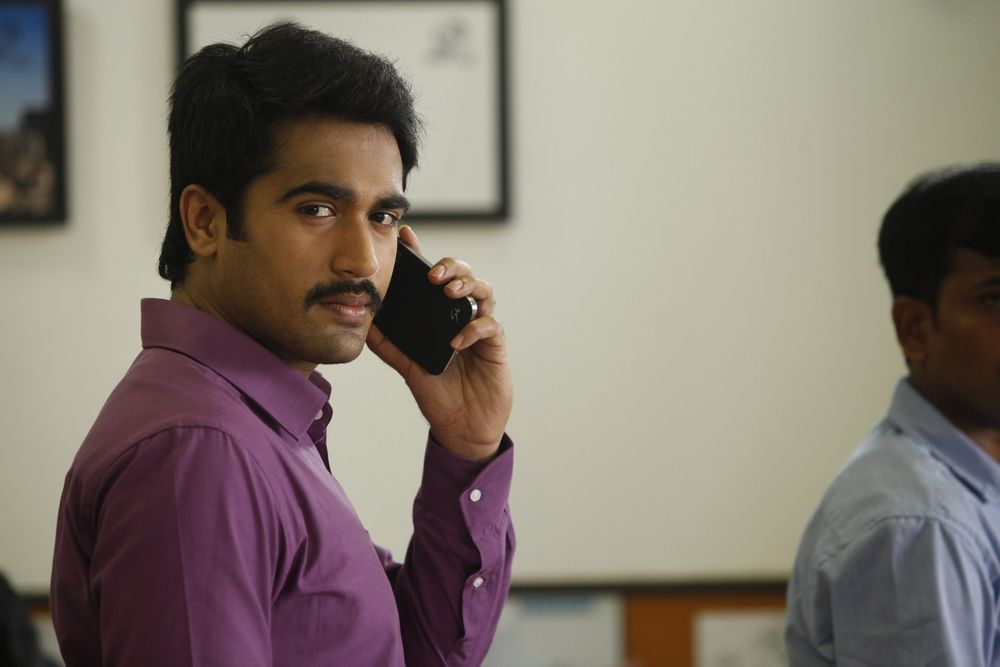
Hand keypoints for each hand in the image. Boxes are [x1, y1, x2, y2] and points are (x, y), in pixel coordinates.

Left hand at [367, 225, 511, 460]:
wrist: (461, 427)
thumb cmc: (437, 394)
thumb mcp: (406, 366)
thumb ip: (387, 344)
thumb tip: (363, 321)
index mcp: (439, 315)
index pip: (433, 278)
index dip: (422, 254)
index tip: (406, 236)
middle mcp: (461, 316)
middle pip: (463, 275)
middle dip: (450, 266)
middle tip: (434, 275)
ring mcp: (480, 328)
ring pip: (483, 291)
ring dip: (467, 285)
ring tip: (448, 292)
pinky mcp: (495, 346)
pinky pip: (489, 326)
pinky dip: (473, 328)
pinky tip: (456, 339)